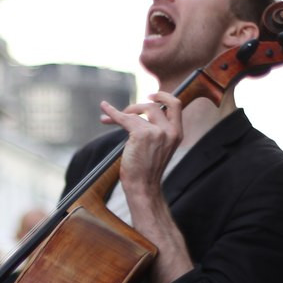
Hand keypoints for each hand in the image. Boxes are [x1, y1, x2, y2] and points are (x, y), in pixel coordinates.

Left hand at [100, 92, 182, 210]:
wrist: (143, 187)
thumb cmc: (147, 171)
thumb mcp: (159, 148)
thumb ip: (156, 131)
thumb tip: (136, 114)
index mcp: (177, 133)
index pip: (175, 105)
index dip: (163, 96)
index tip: (151, 95)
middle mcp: (170, 131)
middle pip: (153, 106)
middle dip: (136, 107)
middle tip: (125, 114)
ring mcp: (157, 132)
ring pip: (137, 114)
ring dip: (122, 115)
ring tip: (109, 119)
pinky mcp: (141, 134)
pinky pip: (124, 118)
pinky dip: (113, 113)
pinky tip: (105, 108)